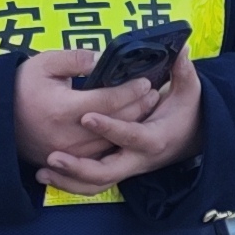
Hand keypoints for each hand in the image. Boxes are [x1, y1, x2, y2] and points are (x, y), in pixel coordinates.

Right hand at [14, 47, 156, 172]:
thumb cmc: (21, 87)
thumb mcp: (43, 64)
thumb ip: (74, 59)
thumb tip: (101, 58)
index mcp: (64, 109)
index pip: (109, 101)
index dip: (131, 90)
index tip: (145, 80)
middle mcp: (70, 136)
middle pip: (116, 123)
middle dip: (139, 106)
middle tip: (154, 92)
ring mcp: (70, 153)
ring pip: (112, 141)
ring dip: (133, 123)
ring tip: (147, 107)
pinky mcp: (69, 161)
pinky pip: (101, 154)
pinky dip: (117, 140)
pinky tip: (128, 126)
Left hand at [39, 54, 201, 195]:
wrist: (191, 141)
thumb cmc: (187, 113)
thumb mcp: (190, 92)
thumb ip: (184, 71)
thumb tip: (182, 49)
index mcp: (154, 138)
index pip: (131, 135)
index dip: (110, 127)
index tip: (87, 116)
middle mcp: (138, 159)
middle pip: (107, 172)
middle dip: (79, 167)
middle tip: (52, 155)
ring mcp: (126, 168)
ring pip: (96, 184)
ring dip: (69, 180)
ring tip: (43, 169)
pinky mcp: (116, 171)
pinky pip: (90, 185)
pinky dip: (69, 184)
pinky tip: (44, 174)